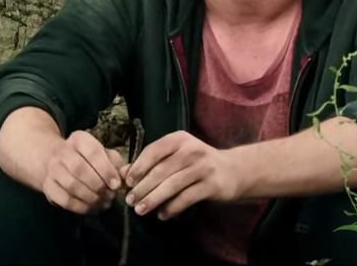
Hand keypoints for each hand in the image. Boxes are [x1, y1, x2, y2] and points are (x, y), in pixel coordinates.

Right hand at [41, 130, 124, 213]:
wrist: (53, 159)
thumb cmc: (85, 158)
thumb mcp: (102, 153)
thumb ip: (115, 163)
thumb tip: (124, 175)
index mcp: (79, 139)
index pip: (92, 152)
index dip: (106, 170)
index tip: (116, 184)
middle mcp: (62, 151)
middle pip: (79, 169)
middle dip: (98, 185)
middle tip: (110, 196)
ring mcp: (53, 169)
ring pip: (71, 186)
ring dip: (91, 198)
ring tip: (103, 202)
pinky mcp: (48, 187)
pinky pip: (65, 200)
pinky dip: (81, 207)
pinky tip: (92, 208)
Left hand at [121, 131, 241, 219]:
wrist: (234, 170)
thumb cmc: (196, 163)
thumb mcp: (175, 156)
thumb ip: (150, 163)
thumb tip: (122, 174)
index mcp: (178, 139)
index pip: (153, 150)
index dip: (138, 167)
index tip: (127, 182)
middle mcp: (191, 150)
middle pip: (161, 170)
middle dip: (142, 187)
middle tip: (130, 201)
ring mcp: (203, 167)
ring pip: (172, 185)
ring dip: (154, 199)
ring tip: (141, 210)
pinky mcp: (212, 185)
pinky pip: (187, 198)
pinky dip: (173, 207)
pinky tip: (162, 215)